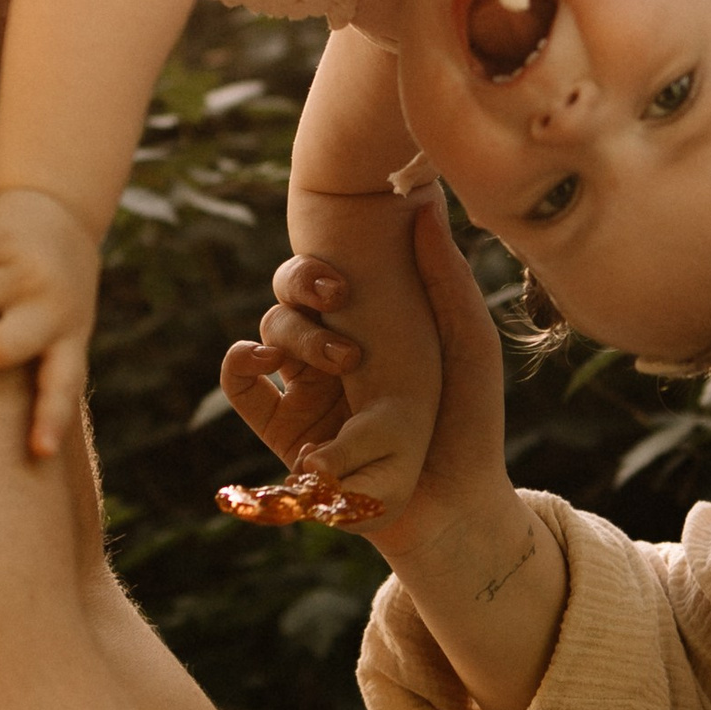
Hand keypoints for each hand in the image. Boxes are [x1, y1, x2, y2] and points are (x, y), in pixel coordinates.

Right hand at [0, 186, 101, 460]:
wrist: (63, 209)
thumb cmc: (51, 287)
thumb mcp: (62, 322)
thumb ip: (36, 357)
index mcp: (68, 338)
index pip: (63, 386)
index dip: (50, 419)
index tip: (39, 451)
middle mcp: (51, 307)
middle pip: (6, 343)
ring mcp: (26, 270)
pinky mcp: (0, 237)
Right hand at [220, 200, 508, 565]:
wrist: (455, 503)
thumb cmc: (471, 421)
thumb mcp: (467, 341)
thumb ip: (445, 277)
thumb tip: (423, 206)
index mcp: (378, 322)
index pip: (335, 269)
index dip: (330, 257)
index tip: (350, 266)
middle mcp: (337, 348)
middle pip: (294, 291)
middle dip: (302, 283)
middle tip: (335, 295)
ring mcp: (308, 387)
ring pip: (270, 330)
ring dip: (290, 331)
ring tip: (330, 356)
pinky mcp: (285, 429)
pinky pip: (243, 388)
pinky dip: (239, 364)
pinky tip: (261, 358)